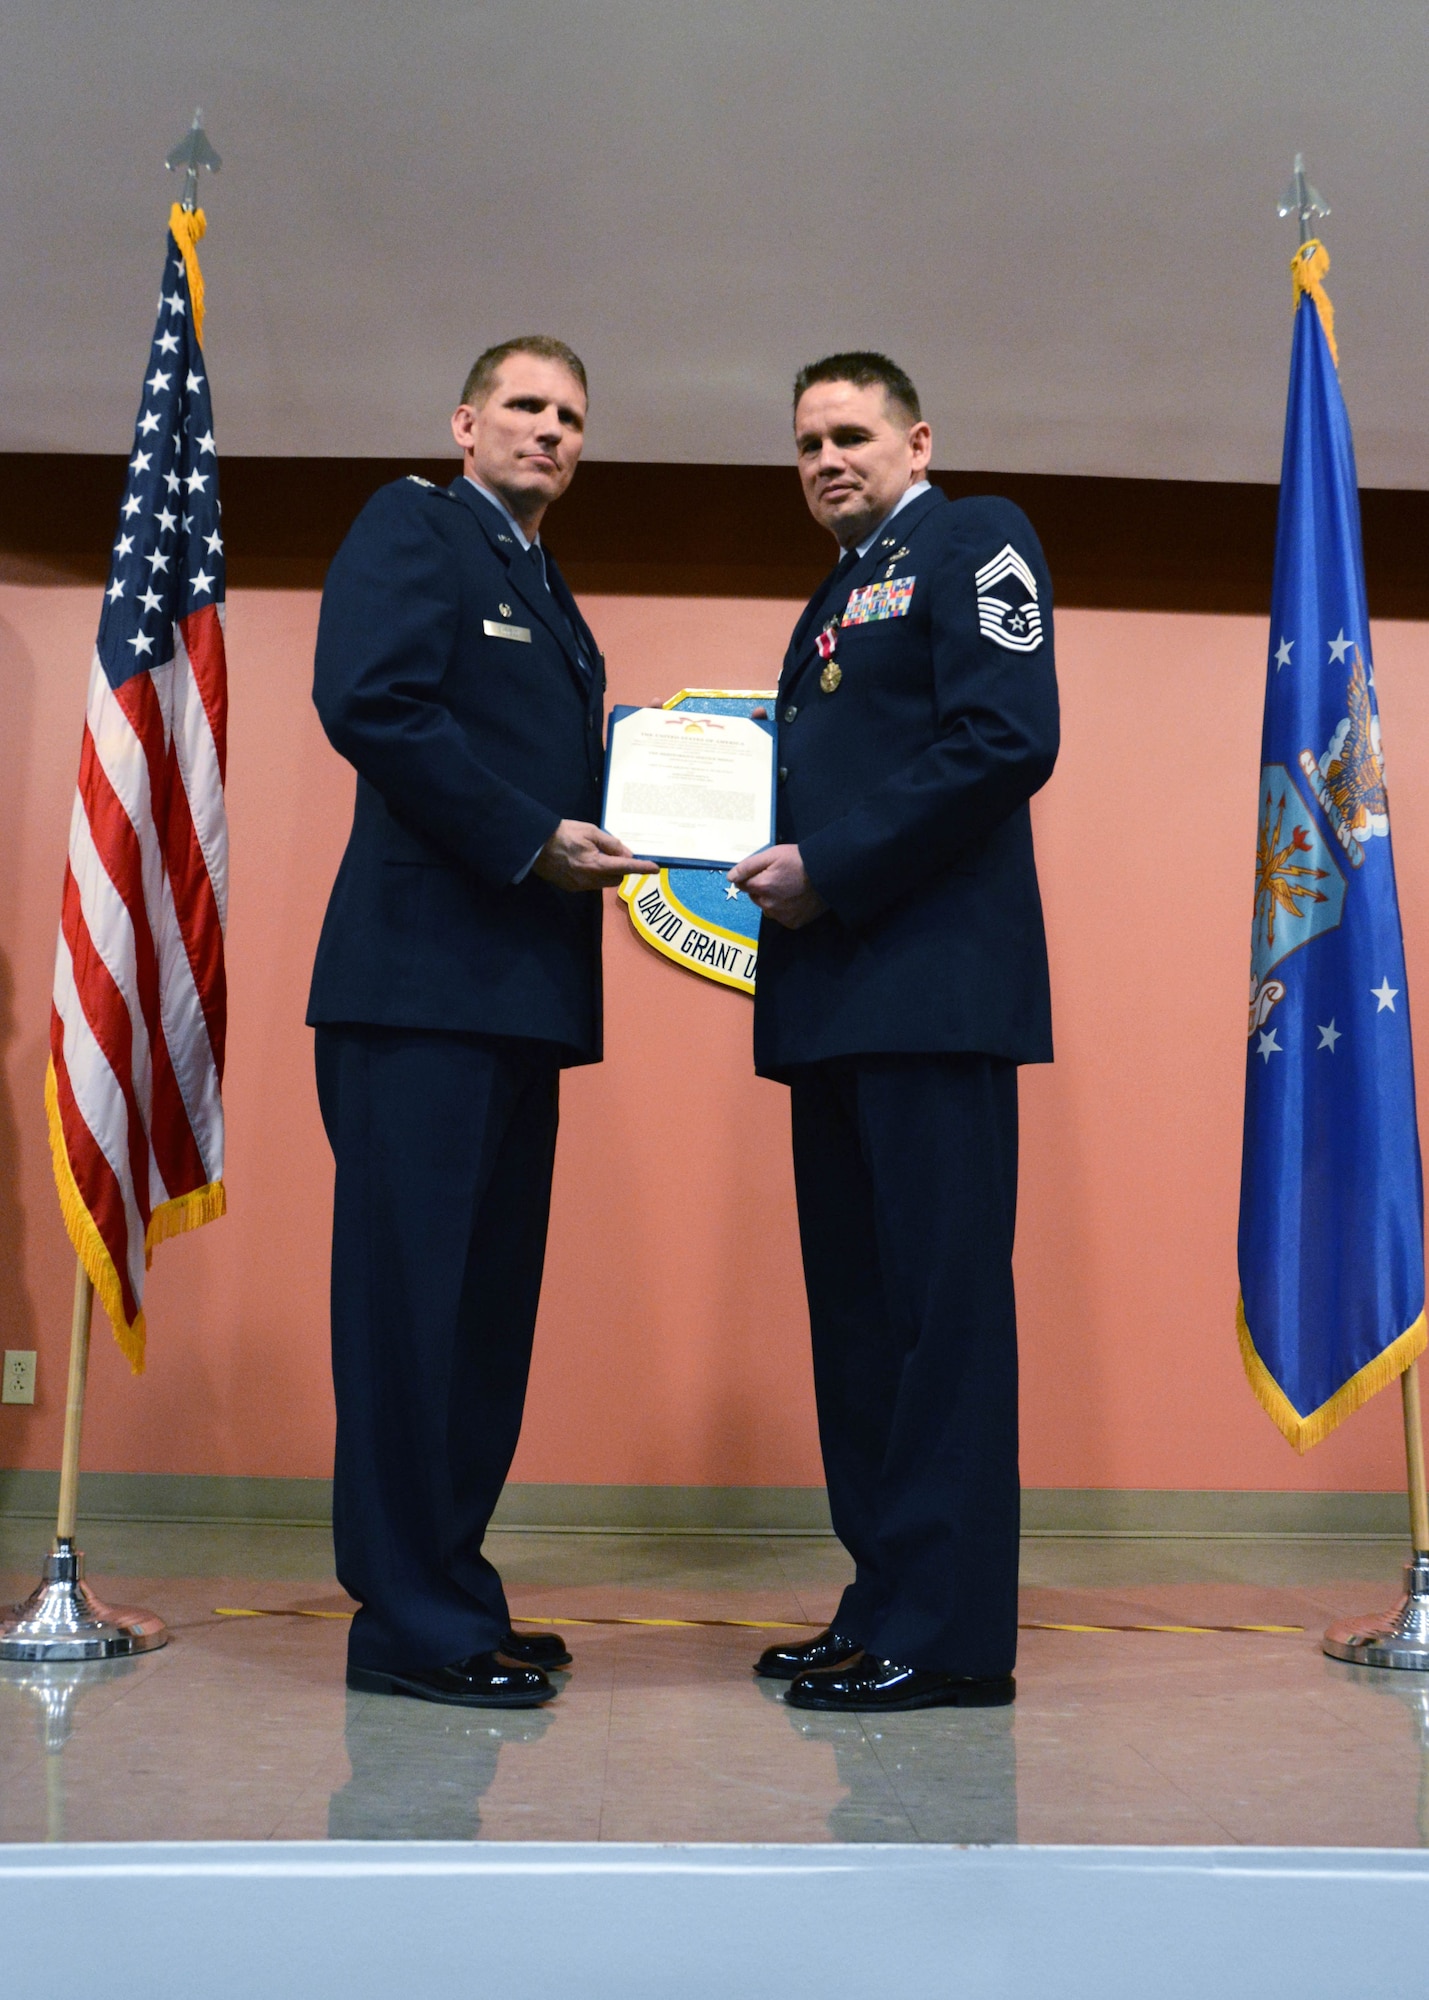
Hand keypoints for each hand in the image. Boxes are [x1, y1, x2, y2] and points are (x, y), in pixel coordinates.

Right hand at [534, 820, 656, 891]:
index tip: (655, 868)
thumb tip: (626, 854)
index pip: (625, 867)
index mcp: (595, 864)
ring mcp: (579, 886)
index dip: (642, 868)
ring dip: (608, 872)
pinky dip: (595, 875)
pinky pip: (592, 884)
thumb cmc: (563, 833)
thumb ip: (611, 844)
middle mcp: (589, 879)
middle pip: (617, 878)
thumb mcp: (590, 831)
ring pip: (605, 882)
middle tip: (613, 853)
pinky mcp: (572, 888)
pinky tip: (584, 862)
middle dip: (621, 868)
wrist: (535, 845)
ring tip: (595, 855)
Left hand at [729, 843, 826, 928]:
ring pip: (767, 908)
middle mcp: (768, 905)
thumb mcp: (772, 855)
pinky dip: (784, 909)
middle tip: (779, 877)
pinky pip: (781, 916)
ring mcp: (781, 916)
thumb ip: (748, 866)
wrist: (827, 873)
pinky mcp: (793, 923)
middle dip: (762, 888)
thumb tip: (730, 877)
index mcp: (761, 887)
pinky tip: (794, 898)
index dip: (751, 876)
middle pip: (755, 897)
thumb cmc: (799, 860)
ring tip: (788, 888)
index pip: (742, 885)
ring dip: (772, 900)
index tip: (764, 871)